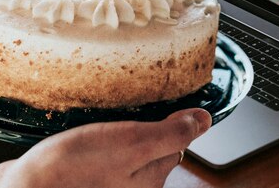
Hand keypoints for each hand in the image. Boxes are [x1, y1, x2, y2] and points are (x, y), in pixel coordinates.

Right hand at [0, 108, 211, 187]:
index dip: (172, 119)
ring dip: (117, 129)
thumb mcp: (133, 144)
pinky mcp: (80, 178)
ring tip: (105, 112)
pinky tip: (82, 128)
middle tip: (132, 102)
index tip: (165, 100)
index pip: (174, 143)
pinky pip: (97, 154)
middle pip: (149, 147)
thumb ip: (170, 134)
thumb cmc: (74, 171)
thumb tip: (204, 121)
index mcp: (149, 179)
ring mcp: (104, 182)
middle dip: (144, 124)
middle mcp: (129, 186)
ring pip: (123, 149)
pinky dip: (94, 138)